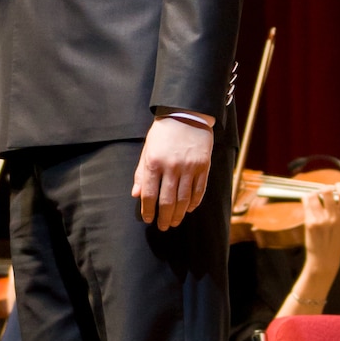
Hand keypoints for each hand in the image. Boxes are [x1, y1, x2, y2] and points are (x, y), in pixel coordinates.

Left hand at [132, 115, 213, 230]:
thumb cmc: (163, 131)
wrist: (186, 113)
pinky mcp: (203, 166)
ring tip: (174, 222)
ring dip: (178, 214)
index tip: (148, 220)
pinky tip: (189, 209)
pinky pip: (199, 190)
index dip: (148, 210)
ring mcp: (189, 167)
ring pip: (184, 199)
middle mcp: (172, 166)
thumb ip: (141, 173)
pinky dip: (194, 203)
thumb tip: (136, 194)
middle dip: (164, 217)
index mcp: (154, 162)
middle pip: (167, 200)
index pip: (149, 194)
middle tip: (163, 227)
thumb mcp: (147, 149)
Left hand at [300, 184, 339, 278]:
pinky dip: (306, 200)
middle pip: (327, 191)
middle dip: (324, 189)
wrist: (325, 259)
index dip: (339, 186)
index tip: (337, 185)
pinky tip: (308, 202)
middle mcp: (333, 217)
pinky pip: (306, 203)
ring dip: (313, 194)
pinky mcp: (309, 222)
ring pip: (314, 195)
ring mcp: (320, 219)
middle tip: (323, 192)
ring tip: (314, 197)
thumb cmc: (336, 244)